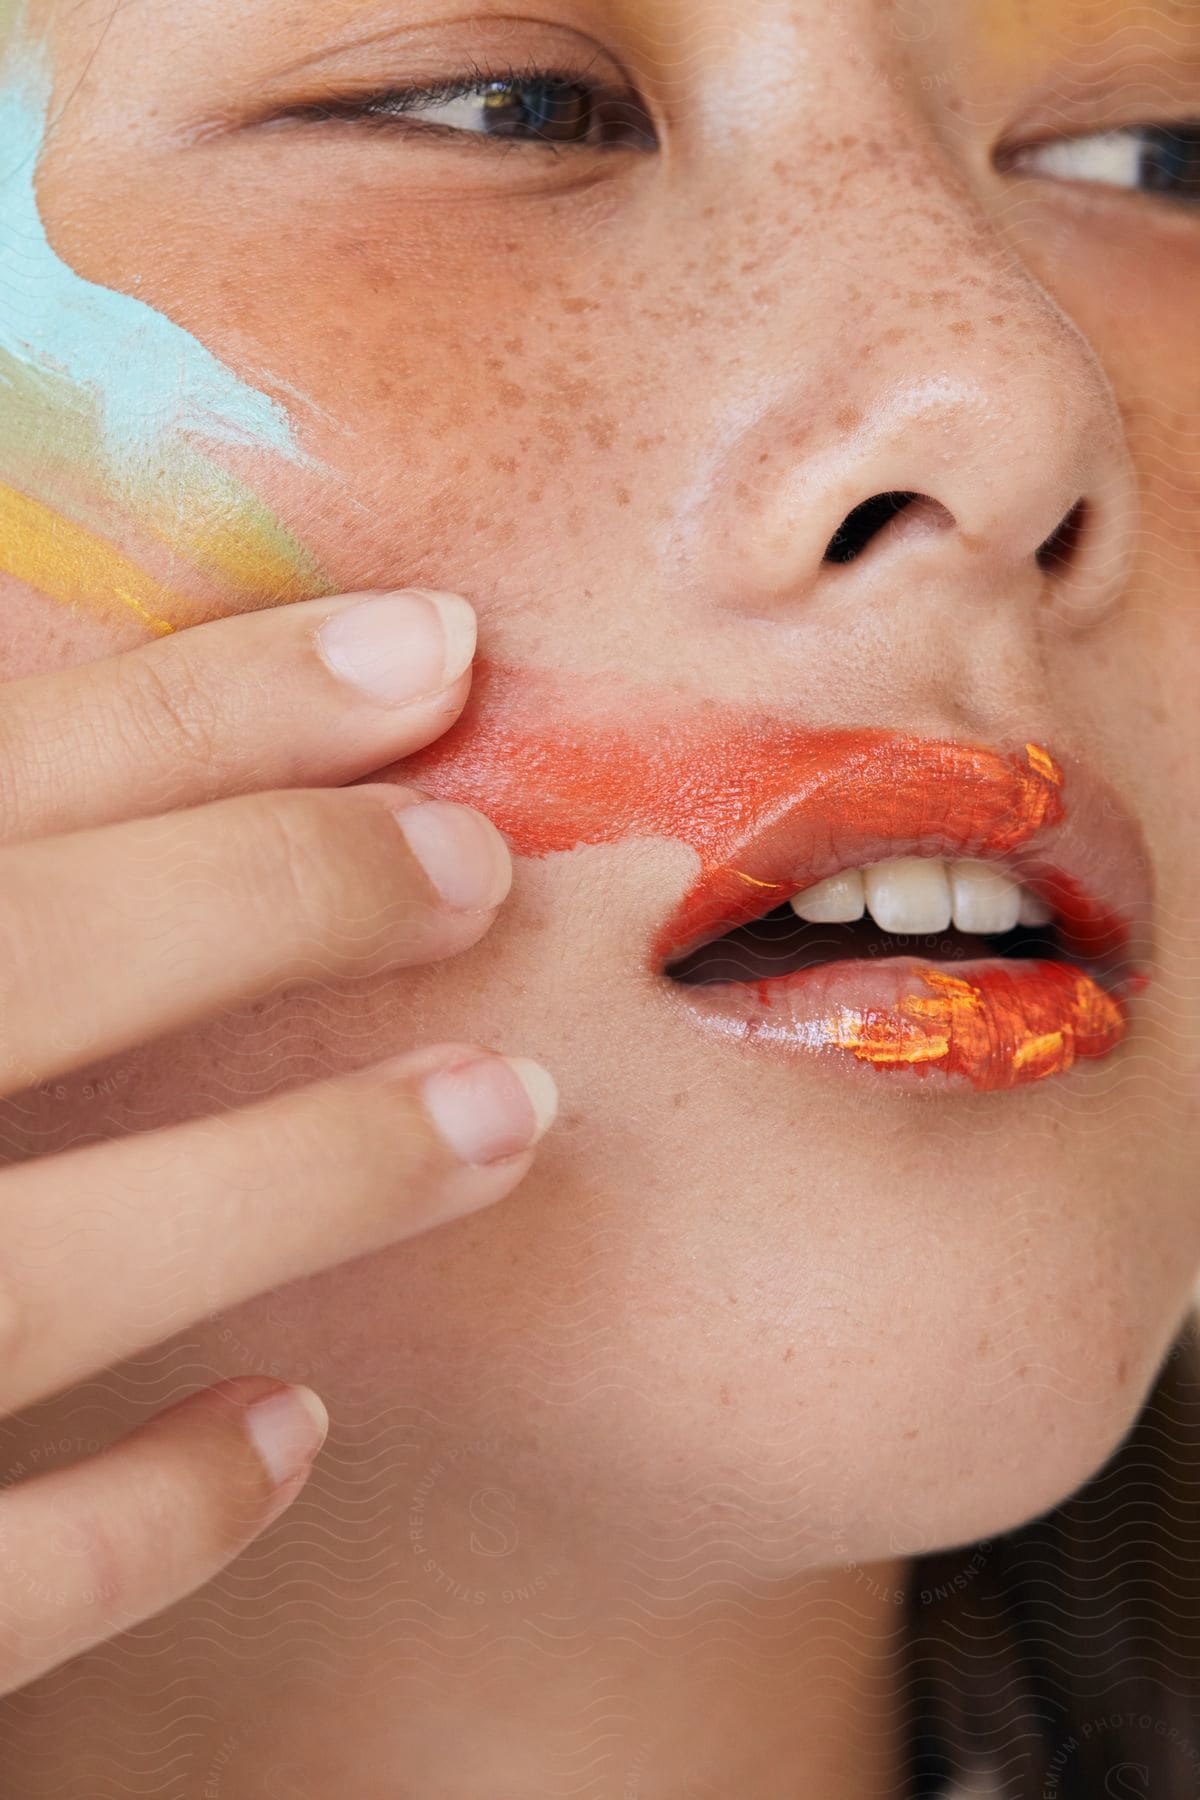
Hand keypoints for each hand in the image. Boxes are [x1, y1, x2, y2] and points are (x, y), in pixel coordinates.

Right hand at [0, 589, 555, 1691]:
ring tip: (506, 1112)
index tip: (431, 654)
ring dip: (303, 1178)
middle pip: (21, 965)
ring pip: (37, 1277)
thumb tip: (125, 768)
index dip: (217, 704)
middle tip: (478, 867)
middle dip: (277, 893)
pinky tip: (291, 1425)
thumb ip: (3, 889)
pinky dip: (152, 1510)